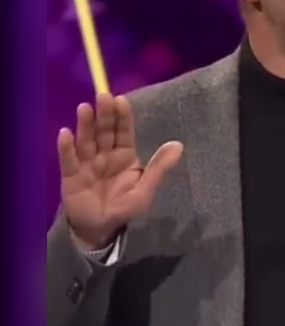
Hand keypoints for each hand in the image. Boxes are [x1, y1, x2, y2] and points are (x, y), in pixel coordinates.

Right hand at [57, 94, 182, 249]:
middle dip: (104, 115)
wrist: (100, 229)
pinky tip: (65, 134)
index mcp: (125, 155)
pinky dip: (66, 148)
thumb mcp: (145, 190)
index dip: (122, 117)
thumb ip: (159, 168)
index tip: (121, 100)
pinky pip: (68, 160)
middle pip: (104, 132)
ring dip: (85, 125)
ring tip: (85, 108)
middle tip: (103, 96)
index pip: (124, 132)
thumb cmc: (124, 207)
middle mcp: (105, 155)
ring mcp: (87, 164)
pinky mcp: (70, 176)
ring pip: (86, 141)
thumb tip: (178, 145)